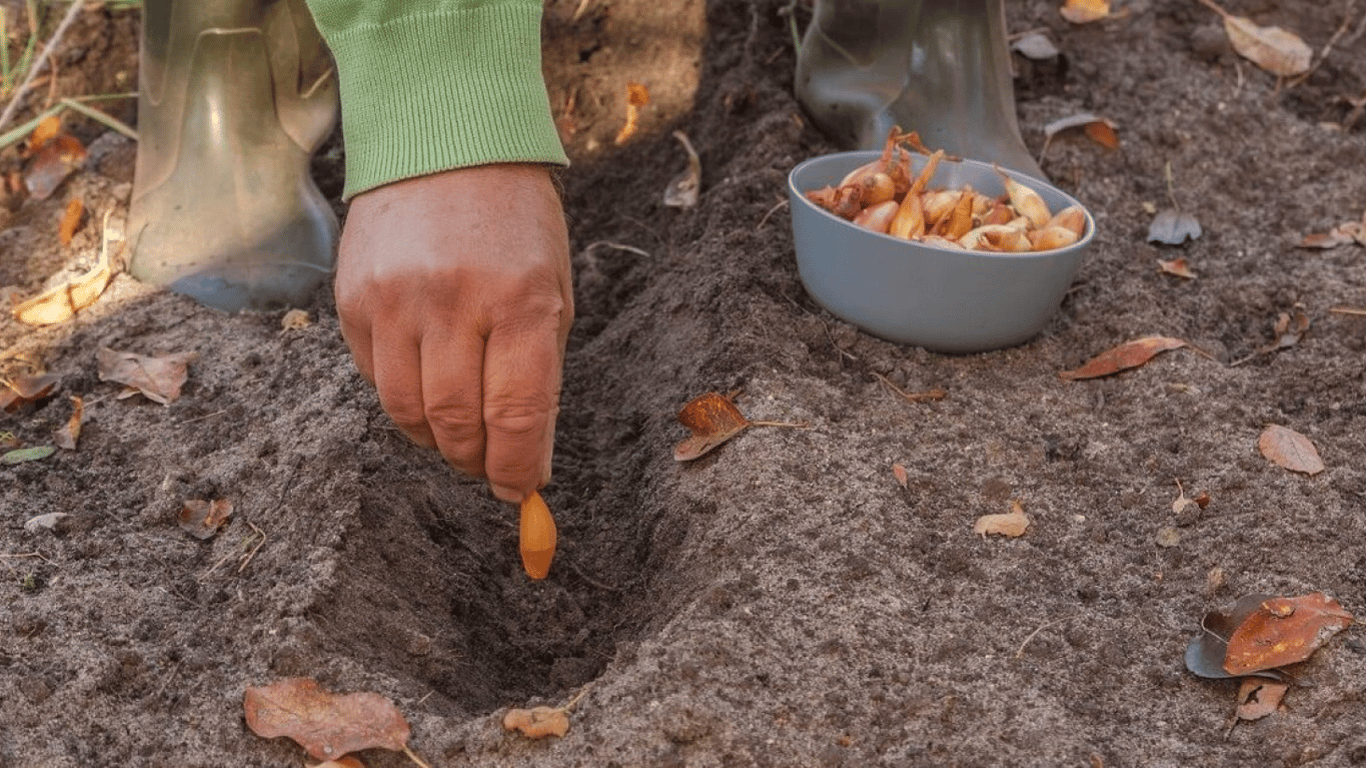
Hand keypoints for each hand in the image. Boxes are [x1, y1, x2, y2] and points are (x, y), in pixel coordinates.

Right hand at [335, 164, 572, 501]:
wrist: (446, 141)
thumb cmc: (515, 221)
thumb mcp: (553, 287)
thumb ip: (539, 371)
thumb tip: (525, 454)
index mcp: (521, 298)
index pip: (516, 413)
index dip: (517, 466)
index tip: (520, 488)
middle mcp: (454, 300)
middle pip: (456, 422)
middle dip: (476, 459)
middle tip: (488, 466)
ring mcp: (395, 299)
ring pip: (408, 411)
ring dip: (436, 440)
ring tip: (457, 436)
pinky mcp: (353, 298)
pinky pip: (376, 378)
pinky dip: (403, 399)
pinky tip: (425, 383)